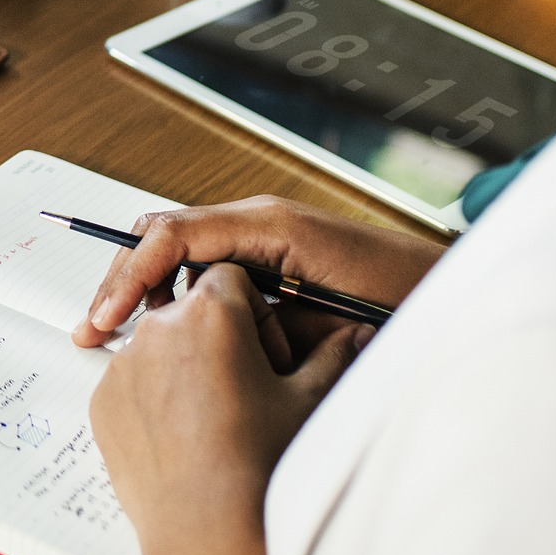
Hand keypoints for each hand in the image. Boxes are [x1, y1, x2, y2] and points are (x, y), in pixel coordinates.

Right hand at [71, 195, 441, 354]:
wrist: (462, 294)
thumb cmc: (409, 302)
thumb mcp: (329, 319)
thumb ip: (263, 315)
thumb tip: (201, 325)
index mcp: (266, 224)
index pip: (172, 235)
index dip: (130, 276)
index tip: (105, 319)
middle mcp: (258, 220)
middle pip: (162, 234)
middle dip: (122, 279)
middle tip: (93, 329)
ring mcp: (263, 234)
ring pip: (178, 250)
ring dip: (146, 289)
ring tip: (118, 334)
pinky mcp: (271, 256)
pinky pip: (206, 266)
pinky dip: (177, 294)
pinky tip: (168, 331)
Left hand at [90, 264, 372, 554]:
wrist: (210, 530)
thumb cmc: (261, 464)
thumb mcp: (308, 401)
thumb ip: (333, 354)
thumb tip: (357, 332)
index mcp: (210, 311)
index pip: (230, 278)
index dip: (254, 314)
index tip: (266, 354)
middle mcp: (158, 327)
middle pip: (190, 310)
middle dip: (216, 337)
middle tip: (243, 388)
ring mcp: (124, 364)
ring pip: (158, 346)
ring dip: (183, 366)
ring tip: (213, 418)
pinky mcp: (103, 399)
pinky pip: (131, 382)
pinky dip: (153, 398)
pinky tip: (183, 437)